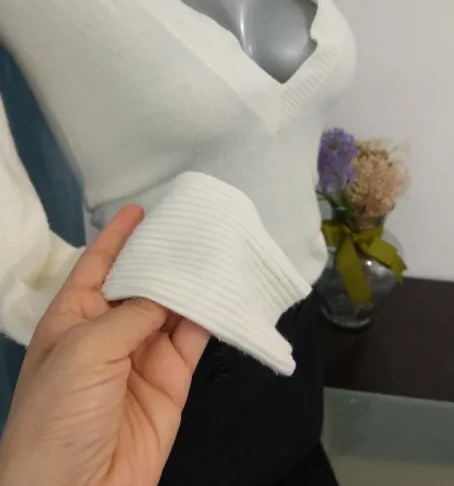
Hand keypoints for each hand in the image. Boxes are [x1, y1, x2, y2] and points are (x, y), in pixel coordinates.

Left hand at [0, 205, 209, 485]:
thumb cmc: (59, 415)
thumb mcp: (85, 352)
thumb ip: (133, 315)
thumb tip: (170, 290)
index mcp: (75, 316)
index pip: (98, 265)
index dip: (118, 237)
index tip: (140, 209)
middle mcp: (110, 330)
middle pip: (142, 283)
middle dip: (164, 255)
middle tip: (193, 226)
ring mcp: (143, 354)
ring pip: (172, 307)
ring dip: (192, 283)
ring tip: (216, 250)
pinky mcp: (172, 379)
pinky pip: (193, 338)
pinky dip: (209, 316)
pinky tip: (223, 293)